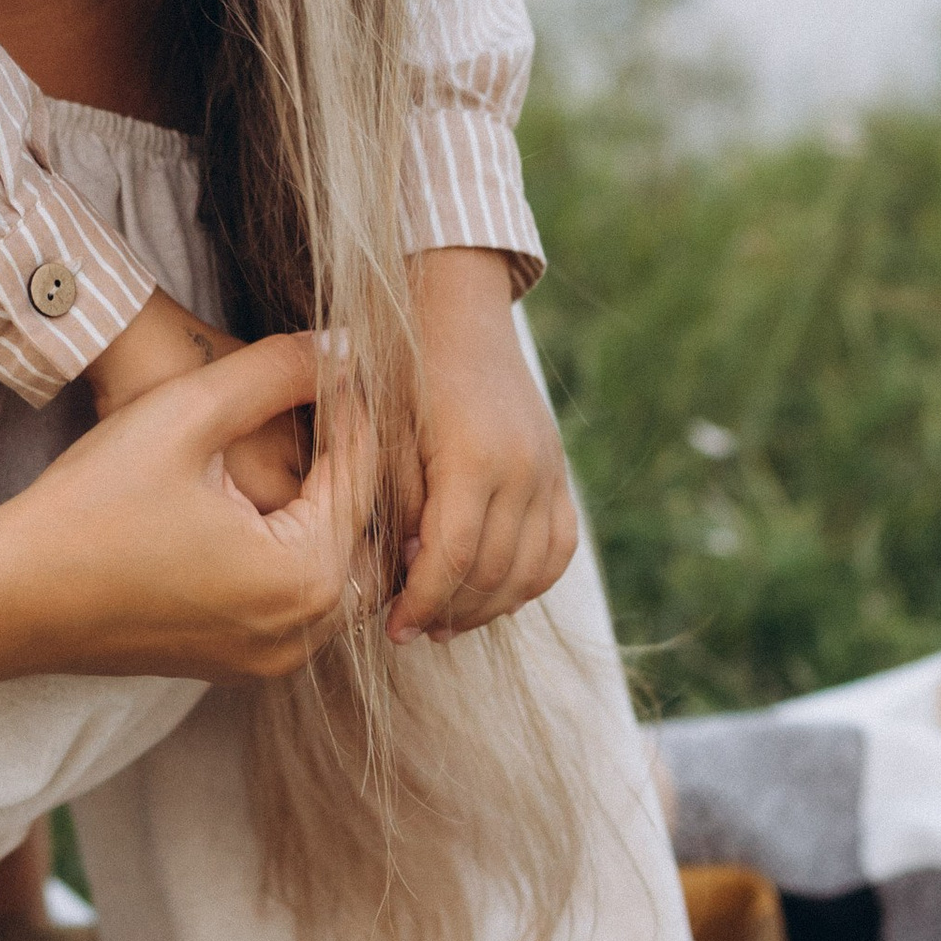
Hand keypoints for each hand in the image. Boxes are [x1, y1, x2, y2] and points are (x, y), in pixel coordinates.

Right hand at [4, 331, 370, 684]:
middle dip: (351, 461)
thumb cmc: (92, 503)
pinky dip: (300, 547)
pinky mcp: (238, 664)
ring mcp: (271, 659)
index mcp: (305, 577)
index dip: (351, 405)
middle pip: (363, 528)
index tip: (338, 357)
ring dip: (329, 506)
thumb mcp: (186, 415)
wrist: (11, 594)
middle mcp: (303, 633)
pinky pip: (299, 599)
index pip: (360, 473)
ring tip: (303, 440)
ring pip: (338, 567)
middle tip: (328, 396)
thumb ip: (276, 374)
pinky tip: (268, 499)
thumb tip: (345, 346)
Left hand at [388, 250, 577, 639]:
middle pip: (495, 572)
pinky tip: (493, 592)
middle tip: (410, 631)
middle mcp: (524, 468)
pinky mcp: (558, 468)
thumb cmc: (400, 367)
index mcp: (474, 457)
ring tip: (446, 622)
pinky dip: (530, 579)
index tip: (393, 629)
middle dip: (450, 612)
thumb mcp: (381, 431)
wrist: (454, 309)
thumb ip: (396, 504)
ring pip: (532, 568)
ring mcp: (549, 469)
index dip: (422, 602)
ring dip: (490, 606)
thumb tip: (406, 573)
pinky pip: (559, 544)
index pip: (454, 558)